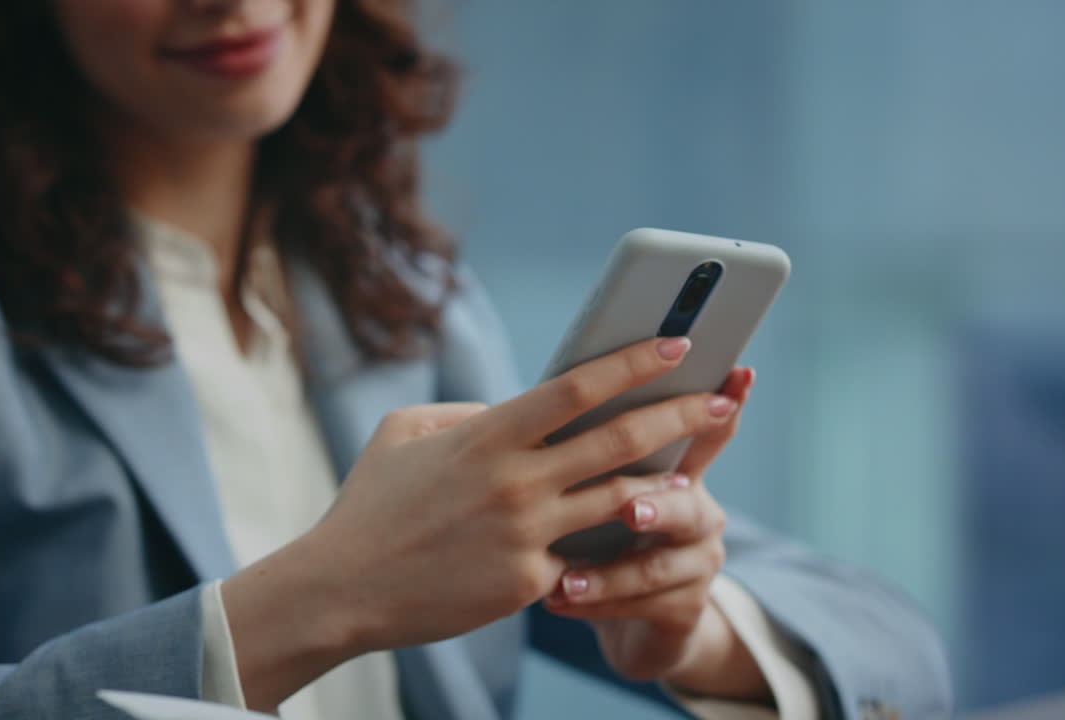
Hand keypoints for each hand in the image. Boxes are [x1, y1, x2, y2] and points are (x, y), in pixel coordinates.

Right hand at [222, 337, 744, 709]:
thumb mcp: (406, 434)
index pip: (577, 387)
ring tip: (699, 473)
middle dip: (681, 414)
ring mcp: (527, 535)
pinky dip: (616, 545)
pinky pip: (588, 557)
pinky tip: (644, 537)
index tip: (678, 341)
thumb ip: (467, 416)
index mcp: (487, 435)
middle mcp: (516, 481)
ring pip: (621, 501)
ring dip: (670, 483)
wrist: (342, 590)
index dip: (633, 361)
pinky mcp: (530, 583)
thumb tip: (517, 410)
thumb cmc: (371, 505)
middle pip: (619, 439)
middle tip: (722, 400)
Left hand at [543, 367, 773, 701]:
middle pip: (686, 503)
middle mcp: (700, 513)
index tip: (740, 373)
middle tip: (628, 509)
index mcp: (681, 472)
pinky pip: (639, 605)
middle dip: (657, 506)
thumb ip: (590, 450)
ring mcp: (698, 564)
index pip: (711, 432)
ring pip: (656, 567)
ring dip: (607, 573)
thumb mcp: (598, 490)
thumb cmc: (600, 534)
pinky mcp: (684, 609)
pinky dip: (595, 602)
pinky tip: (556, 598)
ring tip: (565, 579)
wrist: (628, 616)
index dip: (728, 404)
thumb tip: (553, 396)